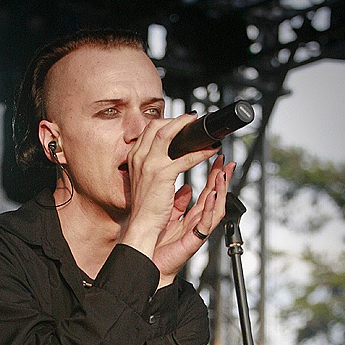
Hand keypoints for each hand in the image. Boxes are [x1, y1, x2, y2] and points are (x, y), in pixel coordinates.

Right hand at [120, 113, 222, 259]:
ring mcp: (149, 165)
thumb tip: (172, 162)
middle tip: (191, 119)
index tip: (179, 122)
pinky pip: (185, 158)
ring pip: (167, 134)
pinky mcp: (162, 174)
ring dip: (186, 127)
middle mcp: (139, 158)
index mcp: (135, 158)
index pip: (149, 130)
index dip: (165, 123)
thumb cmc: (145, 208)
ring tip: (201, 128)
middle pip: (156, 126)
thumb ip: (155, 169)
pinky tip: (210, 151)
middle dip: (176, 120)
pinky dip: (200, 152)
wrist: (141, 225)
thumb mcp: (145, 182)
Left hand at [153, 154, 235, 286]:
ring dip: (221, 191)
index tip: (218, 159)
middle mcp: (198, 222)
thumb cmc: (159, 245)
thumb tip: (187, 188)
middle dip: (223, 180)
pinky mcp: (195, 239)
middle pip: (215, 198)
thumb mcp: (169, 216)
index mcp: (192, 216)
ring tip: (223, 175)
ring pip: (216, 208)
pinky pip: (206, 223)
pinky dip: (210, 209)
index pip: (207, 192)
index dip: (213, 176)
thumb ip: (179, 203)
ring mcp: (198, 231)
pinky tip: (212, 196)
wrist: (151, 263)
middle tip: (228, 162)